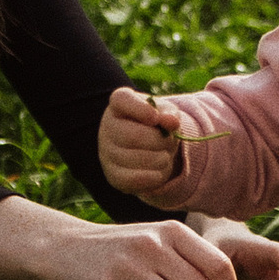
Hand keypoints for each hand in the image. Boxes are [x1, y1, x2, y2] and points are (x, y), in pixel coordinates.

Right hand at [99, 84, 198, 199]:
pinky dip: (154, 176)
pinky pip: (134, 179)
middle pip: (133, 136)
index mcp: (119, 103)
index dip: (141, 109)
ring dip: (161, 159)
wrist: (150, 148)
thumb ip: (169, 114)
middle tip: (169, 142)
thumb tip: (172, 122)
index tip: (155, 118)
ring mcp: (106, 152)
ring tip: (165, 156)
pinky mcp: (113, 175)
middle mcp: (107, 126)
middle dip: (160, 142)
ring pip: (136, 159)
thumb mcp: (166, 113)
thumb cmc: (157, 125)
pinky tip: (159, 170)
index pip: (122, 100)